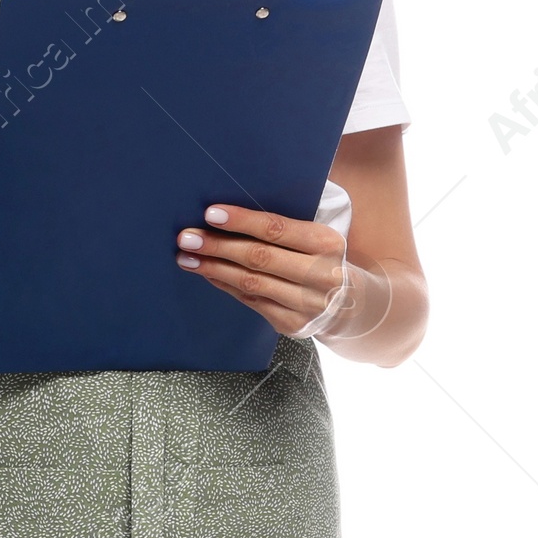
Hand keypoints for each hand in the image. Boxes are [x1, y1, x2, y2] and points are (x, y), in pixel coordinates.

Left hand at [176, 204, 349, 334]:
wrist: (351, 304)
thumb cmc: (321, 259)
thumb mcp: (317, 238)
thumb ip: (285, 227)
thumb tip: (229, 216)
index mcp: (326, 243)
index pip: (277, 229)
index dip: (242, 221)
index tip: (210, 214)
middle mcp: (319, 274)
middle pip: (259, 257)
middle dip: (218, 246)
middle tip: (187, 237)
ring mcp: (306, 303)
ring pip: (250, 282)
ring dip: (214, 268)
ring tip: (187, 257)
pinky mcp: (292, 323)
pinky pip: (250, 300)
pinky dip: (225, 285)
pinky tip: (207, 274)